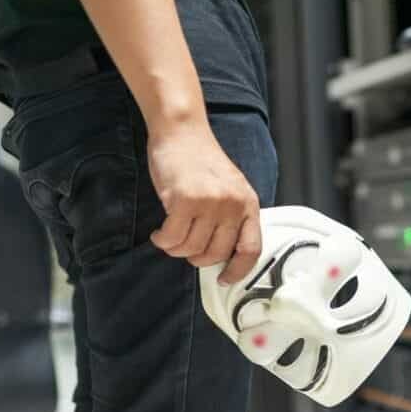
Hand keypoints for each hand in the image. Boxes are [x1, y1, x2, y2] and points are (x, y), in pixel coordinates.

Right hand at [147, 119, 260, 285]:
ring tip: (169, 236)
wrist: (182, 132)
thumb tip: (220, 254)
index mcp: (248, 205)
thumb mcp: (229, 189)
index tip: (224, 279)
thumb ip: (230, 217)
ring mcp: (210, 203)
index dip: (238, 271)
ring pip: (191, 249)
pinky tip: (160, 233)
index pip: (251, 249)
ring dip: (175, 249)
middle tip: (184, 248)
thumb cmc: (201, 161)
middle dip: (195, 258)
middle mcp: (233, 205)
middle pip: (215, 254)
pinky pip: (172, 238)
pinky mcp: (185, 200)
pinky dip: (162, 240)